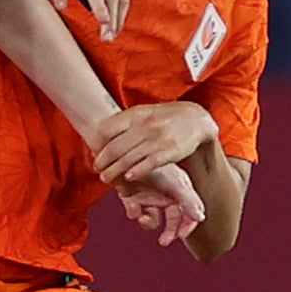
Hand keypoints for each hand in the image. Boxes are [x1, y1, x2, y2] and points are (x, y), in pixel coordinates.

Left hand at [92, 101, 218, 184]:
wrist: (196, 119)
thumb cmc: (166, 117)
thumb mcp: (145, 112)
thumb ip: (126, 122)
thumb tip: (101, 133)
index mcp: (136, 115)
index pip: (106, 130)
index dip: (97, 144)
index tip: (94, 152)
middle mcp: (145, 125)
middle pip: (114, 147)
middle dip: (102, 162)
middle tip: (97, 169)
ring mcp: (157, 138)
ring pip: (128, 158)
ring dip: (114, 171)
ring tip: (106, 178)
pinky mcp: (169, 151)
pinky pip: (148, 164)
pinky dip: (136, 172)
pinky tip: (128, 177)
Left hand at [117, 165, 204, 246]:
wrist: (122, 151)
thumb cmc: (152, 164)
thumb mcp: (174, 183)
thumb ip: (188, 201)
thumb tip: (201, 218)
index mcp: (179, 188)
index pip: (189, 211)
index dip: (188, 224)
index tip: (181, 235)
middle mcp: (165, 193)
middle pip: (173, 219)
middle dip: (170, 231)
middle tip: (164, 242)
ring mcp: (148, 195)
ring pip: (153, 218)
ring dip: (149, 223)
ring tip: (142, 219)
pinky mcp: (132, 196)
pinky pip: (135, 211)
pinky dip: (133, 211)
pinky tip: (131, 204)